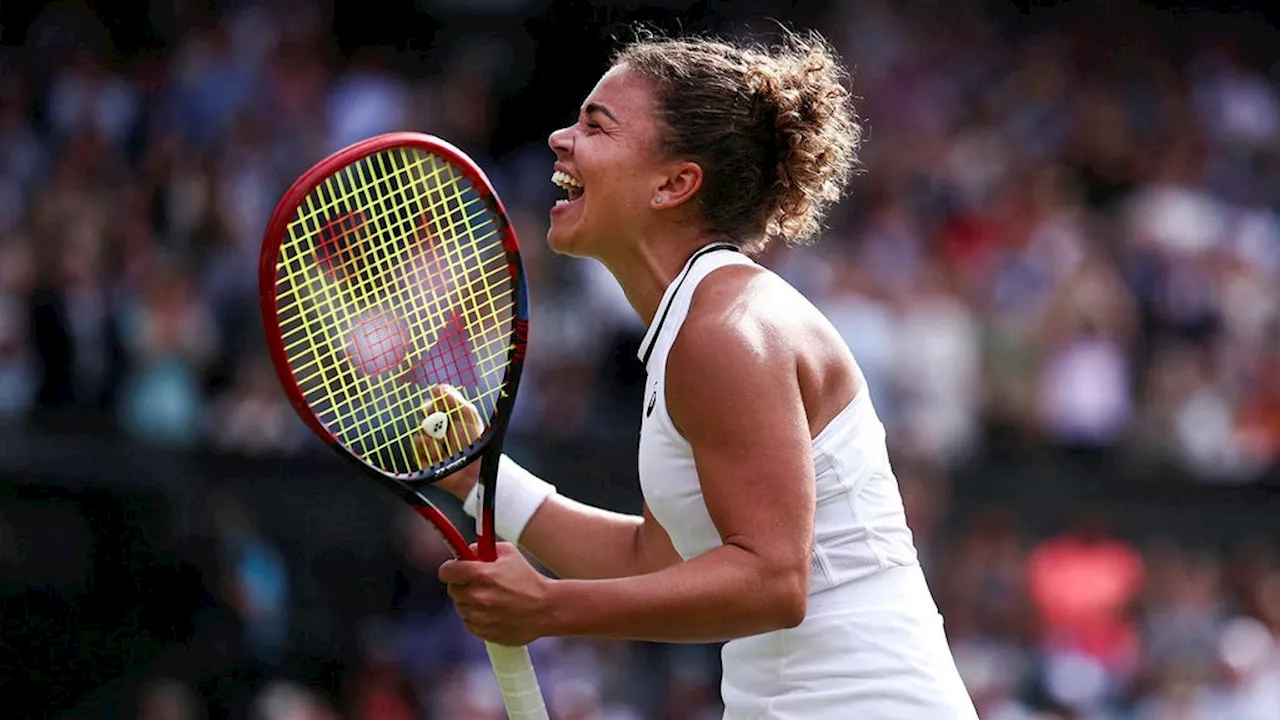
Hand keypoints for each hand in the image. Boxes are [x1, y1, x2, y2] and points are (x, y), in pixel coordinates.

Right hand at [413, 384, 483, 500]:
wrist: (472, 471)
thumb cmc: (475, 444)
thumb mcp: (468, 416)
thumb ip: (453, 400)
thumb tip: (436, 388)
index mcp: (452, 416)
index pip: (436, 401)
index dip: (435, 402)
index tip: (436, 405)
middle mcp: (440, 427)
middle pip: (425, 412)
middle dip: (432, 417)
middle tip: (441, 424)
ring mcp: (431, 441)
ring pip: (420, 429)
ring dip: (433, 436)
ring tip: (446, 446)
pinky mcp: (423, 455)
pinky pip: (416, 445)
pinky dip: (428, 448)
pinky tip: (439, 455)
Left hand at [438, 542, 555, 645]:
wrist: (546, 608)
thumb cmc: (528, 579)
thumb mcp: (509, 553)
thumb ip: (483, 549)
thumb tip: (467, 552)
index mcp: (480, 574)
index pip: (446, 571)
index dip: (450, 569)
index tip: (454, 570)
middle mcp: (477, 596)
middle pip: (452, 590)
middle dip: (462, 585)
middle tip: (478, 583)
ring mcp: (479, 617)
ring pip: (461, 607)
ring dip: (470, 602)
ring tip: (490, 598)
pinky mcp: (483, 632)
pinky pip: (469, 623)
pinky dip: (477, 617)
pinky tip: (493, 611)